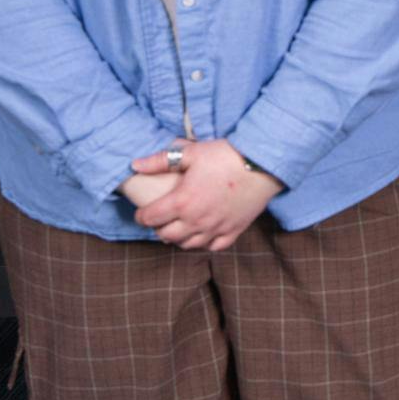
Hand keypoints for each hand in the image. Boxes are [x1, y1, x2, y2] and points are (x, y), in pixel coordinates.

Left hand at [130, 139, 283, 250]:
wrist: (263, 163)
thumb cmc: (227, 156)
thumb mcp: (192, 152)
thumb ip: (161, 160)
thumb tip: (135, 165)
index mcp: (182, 201)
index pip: (150, 218)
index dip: (142, 216)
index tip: (143, 212)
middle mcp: (196, 220)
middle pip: (166, 235)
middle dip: (159, 228)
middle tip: (160, 219)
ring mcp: (215, 228)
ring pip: (187, 245)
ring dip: (179, 238)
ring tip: (179, 227)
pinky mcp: (233, 230)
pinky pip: (212, 246)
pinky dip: (204, 243)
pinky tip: (203, 233)